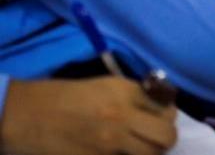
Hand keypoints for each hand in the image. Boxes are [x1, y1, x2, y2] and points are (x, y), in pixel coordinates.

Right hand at [0, 77, 176, 154]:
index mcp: (125, 92)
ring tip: (138, 147)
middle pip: (166, 136)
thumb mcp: (104, 86)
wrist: (26, 115)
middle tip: (156, 138)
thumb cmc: (63, 96)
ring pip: (150, 154)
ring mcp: (110, 143)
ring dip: (149, 152)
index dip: (167, 115)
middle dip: (166, 138)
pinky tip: (118, 152)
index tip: (161, 118)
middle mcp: (123, 116)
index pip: (167, 108)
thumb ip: (133, 96)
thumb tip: (158, 106)